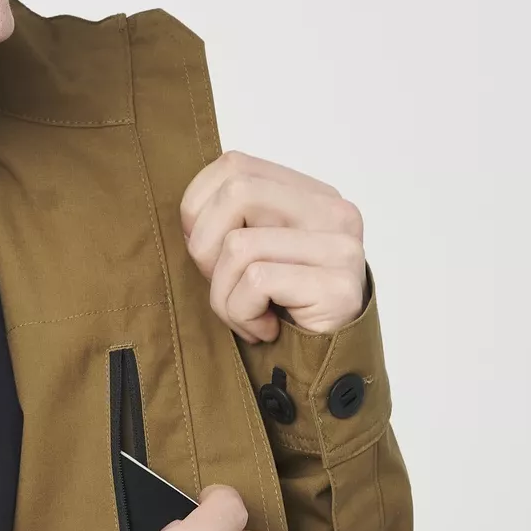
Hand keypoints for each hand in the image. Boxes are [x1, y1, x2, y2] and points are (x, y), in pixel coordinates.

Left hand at [179, 150, 366, 343]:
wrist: (324, 365)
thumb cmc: (278, 310)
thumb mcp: (249, 255)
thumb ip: (231, 223)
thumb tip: (190, 221)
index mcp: (310, 194)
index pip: (234, 166)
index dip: (199, 208)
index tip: (204, 252)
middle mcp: (332, 210)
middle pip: (236, 193)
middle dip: (206, 248)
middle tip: (221, 285)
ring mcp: (340, 246)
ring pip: (239, 245)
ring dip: (224, 294)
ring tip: (246, 315)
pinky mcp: (338, 285)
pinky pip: (257, 283)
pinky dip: (244, 314)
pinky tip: (264, 328)